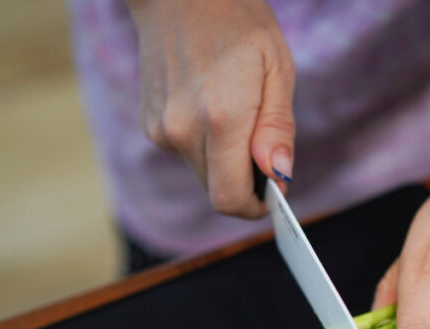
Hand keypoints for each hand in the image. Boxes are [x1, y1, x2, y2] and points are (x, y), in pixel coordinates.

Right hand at [127, 0, 294, 216]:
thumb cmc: (237, 21)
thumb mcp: (277, 68)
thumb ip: (277, 127)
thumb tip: (279, 175)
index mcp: (220, 118)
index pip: (230, 199)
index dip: (256, 205)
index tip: (273, 193)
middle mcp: (183, 130)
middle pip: (217, 192)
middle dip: (245, 183)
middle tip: (264, 148)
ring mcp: (161, 129)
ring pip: (202, 173)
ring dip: (225, 161)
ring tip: (237, 113)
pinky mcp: (150, 124)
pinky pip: (186, 153)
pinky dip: (206, 143)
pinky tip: (211, 104)